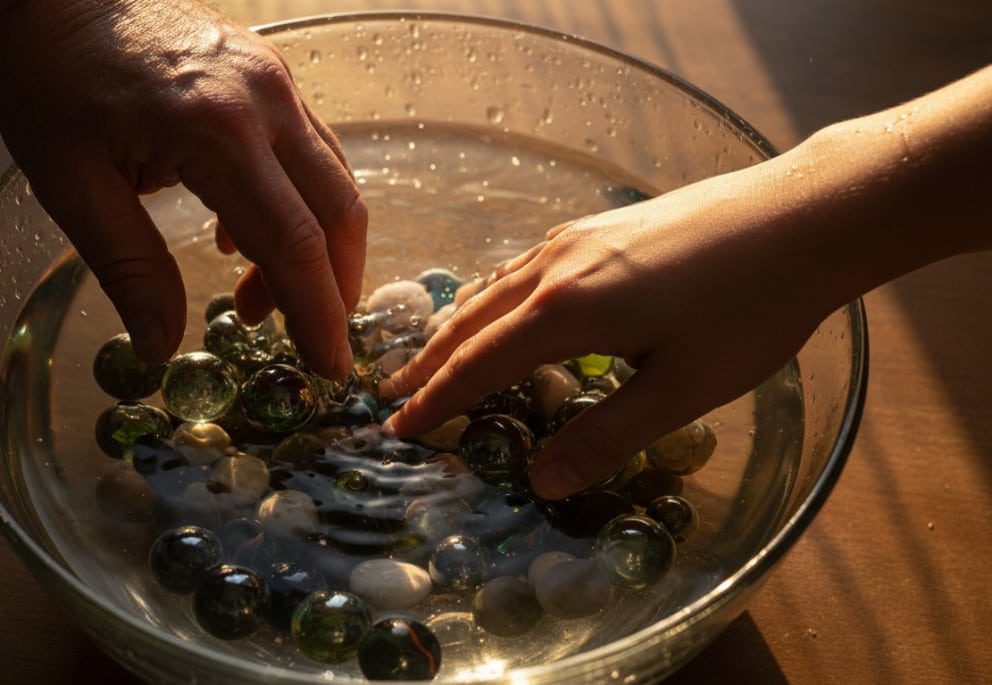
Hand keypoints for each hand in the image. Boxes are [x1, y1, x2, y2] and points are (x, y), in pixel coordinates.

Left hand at [0, 0, 366, 374]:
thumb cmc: (50, 83)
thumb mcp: (71, 186)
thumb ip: (129, 269)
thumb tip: (161, 348)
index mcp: (216, 132)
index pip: (293, 242)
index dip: (317, 314)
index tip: (328, 369)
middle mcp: (265, 102)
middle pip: (338, 212)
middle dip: (335, 290)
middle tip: (309, 344)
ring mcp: (276, 81)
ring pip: (334, 181)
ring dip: (317, 251)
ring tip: (258, 300)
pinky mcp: (272, 73)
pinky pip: (311, 151)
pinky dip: (300, 207)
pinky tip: (246, 237)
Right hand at [380, 163, 838, 499]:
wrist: (802, 216)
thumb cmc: (751, 308)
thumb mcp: (681, 390)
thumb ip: (606, 436)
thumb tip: (542, 483)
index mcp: (567, 311)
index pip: (477, 365)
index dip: (434, 401)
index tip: (396, 428)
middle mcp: (557, 266)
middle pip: (471, 321)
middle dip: (426, 362)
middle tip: (386, 395)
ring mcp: (577, 238)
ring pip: (493, 288)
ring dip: (454, 327)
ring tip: (426, 354)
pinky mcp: (600, 226)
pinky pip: (521, 267)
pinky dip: (490, 297)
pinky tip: (500, 304)